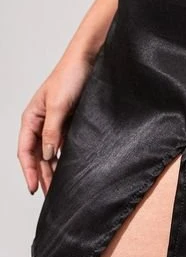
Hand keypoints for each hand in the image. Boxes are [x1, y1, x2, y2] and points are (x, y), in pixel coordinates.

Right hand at [17, 55, 94, 195]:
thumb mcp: (58, 106)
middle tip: (49, 196)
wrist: (89, 60)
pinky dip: (65, 158)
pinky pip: (64, 145)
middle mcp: (41, 123)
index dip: (28, 171)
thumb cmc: (70, 76)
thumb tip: (48, 155)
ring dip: (53, 170)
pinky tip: (70, 169)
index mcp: (31, 118)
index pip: (25, 151)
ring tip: (59, 188)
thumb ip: (52, 131)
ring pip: (50, 153)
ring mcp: (56, 124)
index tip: (34, 188)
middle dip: (41, 175)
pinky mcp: (70, 123)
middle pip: (37, 156)